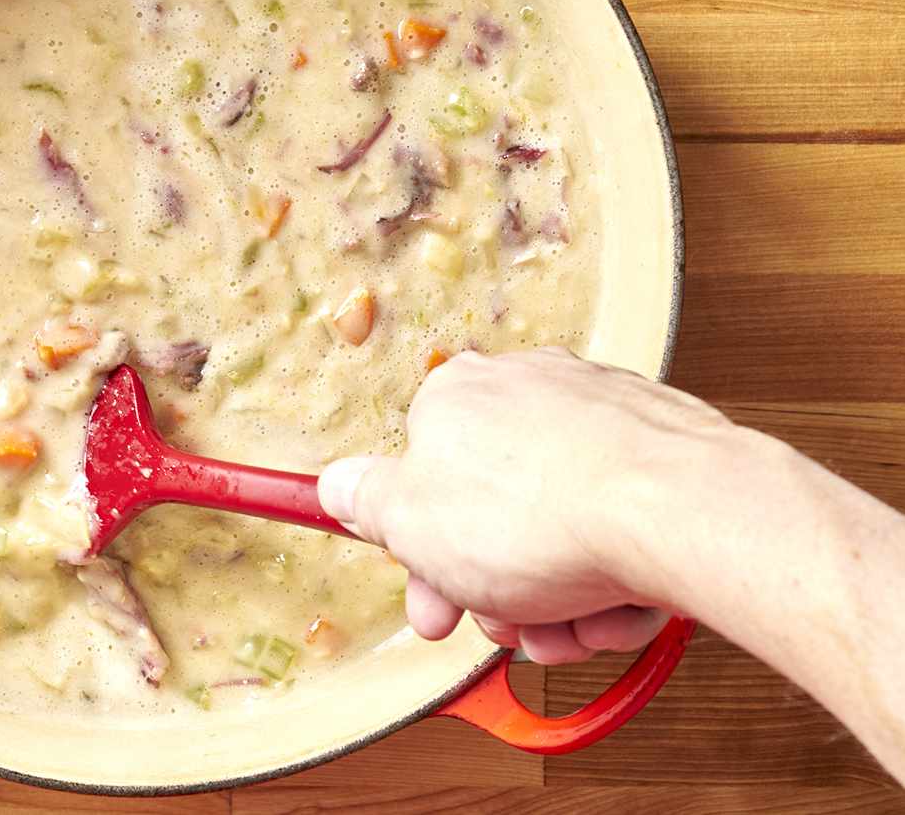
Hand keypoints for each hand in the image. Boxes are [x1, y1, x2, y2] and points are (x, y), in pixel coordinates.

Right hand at [318, 347, 734, 663]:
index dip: (422, 556)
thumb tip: (339, 486)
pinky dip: (614, 574)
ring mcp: (598, 415)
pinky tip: (618, 605)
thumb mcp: (410, 522)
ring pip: (558, 528)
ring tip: (571, 624)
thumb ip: (365, 501)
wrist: (676, 512)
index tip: (431, 597)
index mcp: (455, 396)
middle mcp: (526, 388)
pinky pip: (617, 524)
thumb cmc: (543, 512)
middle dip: (495, 587)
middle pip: (492, 511)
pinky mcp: (659, 448)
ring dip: (557, 597)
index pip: (420, 478)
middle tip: (503, 627)